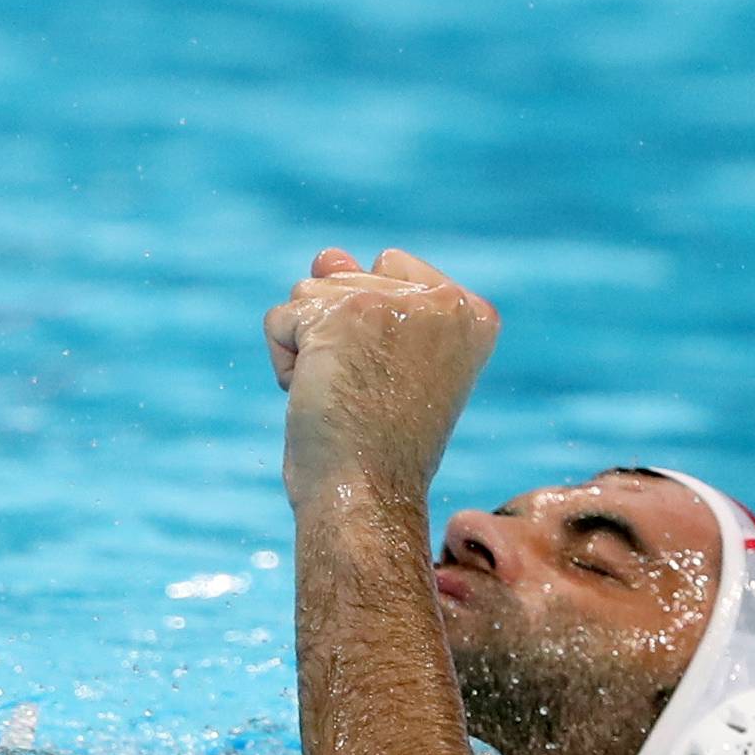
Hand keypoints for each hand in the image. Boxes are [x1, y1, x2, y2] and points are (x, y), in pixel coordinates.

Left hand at [263, 247, 497, 513]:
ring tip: (342, 397)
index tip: (393, 383)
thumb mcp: (389, 362)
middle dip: (337, 337)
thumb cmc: (380, 447)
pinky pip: (281, 318)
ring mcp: (392, 303)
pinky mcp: (341, 316)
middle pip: (350, 277)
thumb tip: (326, 256)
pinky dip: (284, 362)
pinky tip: (316, 397)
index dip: (372, 329)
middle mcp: (443, 299)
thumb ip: (369, 296)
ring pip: (312, 292)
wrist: (367, 499)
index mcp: (473, 312)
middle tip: (366, 396)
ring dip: (310, 349)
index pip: (393, 269)